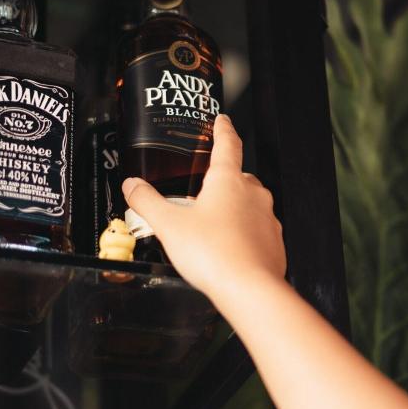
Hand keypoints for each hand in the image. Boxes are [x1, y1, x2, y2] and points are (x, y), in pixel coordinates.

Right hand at [121, 114, 286, 298]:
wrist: (249, 288)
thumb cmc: (213, 254)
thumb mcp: (169, 225)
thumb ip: (148, 202)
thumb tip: (133, 185)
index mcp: (228, 181)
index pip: (227, 144)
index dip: (222, 129)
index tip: (222, 120)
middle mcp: (253, 194)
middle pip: (239, 176)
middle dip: (224, 179)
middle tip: (206, 188)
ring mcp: (267, 217)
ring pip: (250, 203)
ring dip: (234, 208)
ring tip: (212, 225)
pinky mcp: (274, 241)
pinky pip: (258, 229)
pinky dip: (244, 233)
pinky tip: (228, 248)